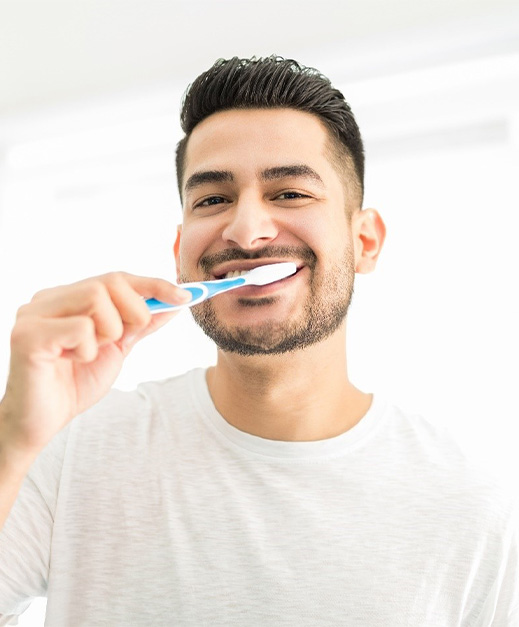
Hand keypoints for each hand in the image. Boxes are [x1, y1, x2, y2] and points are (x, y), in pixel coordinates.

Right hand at [0, 272, 190, 457]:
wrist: (41, 423)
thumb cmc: (73, 384)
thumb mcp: (117, 349)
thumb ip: (141, 325)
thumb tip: (174, 304)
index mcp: (67, 298)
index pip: (116, 278)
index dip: (153, 285)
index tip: (185, 297)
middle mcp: (48, 299)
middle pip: (109, 282)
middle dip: (133, 311)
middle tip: (122, 339)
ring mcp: (34, 314)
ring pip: (96, 298)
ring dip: (109, 331)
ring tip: (90, 353)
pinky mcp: (28, 335)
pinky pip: (81, 328)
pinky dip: (88, 350)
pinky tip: (71, 363)